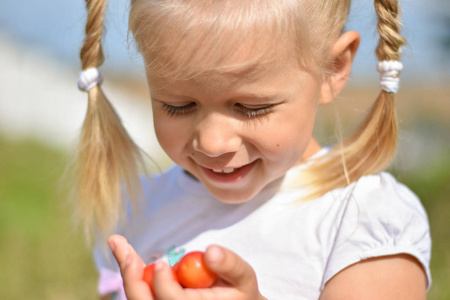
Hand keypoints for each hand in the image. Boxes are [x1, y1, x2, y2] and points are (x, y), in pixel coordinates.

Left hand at [108, 234, 266, 299]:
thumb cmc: (240, 293)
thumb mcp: (244, 278)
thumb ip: (230, 265)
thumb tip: (210, 251)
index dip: (163, 286)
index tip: (161, 263)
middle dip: (132, 279)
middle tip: (122, 248)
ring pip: (139, 299)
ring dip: (128, 273)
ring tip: (119, 244)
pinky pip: (142, 295)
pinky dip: (133, 275)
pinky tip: (127, 256)